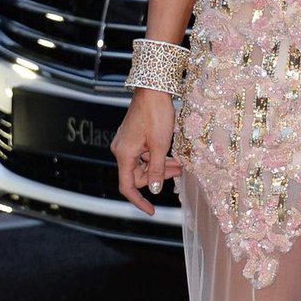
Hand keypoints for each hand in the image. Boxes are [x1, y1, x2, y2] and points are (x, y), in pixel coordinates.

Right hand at [112, 90, 183, 214]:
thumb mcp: (160, 145)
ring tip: (179, 163)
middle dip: (158, 177)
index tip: (152, 211)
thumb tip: (155, 190)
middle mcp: (121, 150)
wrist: (152, 89)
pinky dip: (157, 158)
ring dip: (160, 167)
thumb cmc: (156, 114)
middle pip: (138, 176)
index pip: (127, 187)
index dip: (139, 201)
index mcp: (124, 154)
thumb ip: (157, 169)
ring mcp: (126, 143)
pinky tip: (172, 155)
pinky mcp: (132, 137)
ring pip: (143, 165)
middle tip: (179, 170)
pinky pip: (144, 155)